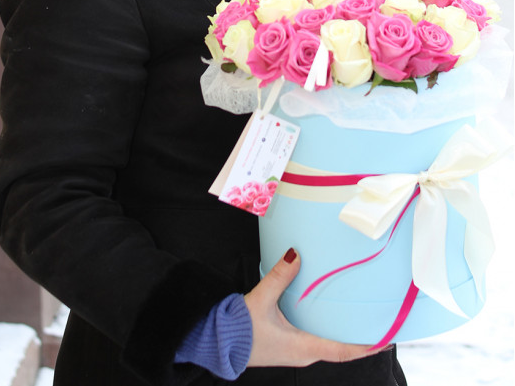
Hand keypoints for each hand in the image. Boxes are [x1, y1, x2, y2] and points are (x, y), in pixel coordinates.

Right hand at [244, 248, 387, 367]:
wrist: (218, 344)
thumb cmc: (240, 329)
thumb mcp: (262, 300)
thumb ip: (279, 276)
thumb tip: (295, 254)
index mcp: (303, 348)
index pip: (343, 351)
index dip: (366, 347)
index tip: (387, 340)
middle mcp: (304, 353)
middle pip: (341, 349)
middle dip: (361, 340)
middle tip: (380, 326)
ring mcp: (296, 351)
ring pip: (329, 344)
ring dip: (345, 335)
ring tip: (361, 320)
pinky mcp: (288, 345)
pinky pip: (316, 339)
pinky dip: (329, 330)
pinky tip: (330, 317)